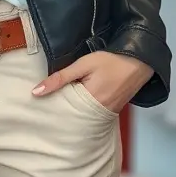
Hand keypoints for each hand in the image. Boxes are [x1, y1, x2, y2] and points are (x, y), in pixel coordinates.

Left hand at [32, 52, 153, 112]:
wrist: (139, 62)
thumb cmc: (111, 61)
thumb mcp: (83, 64)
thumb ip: (60, 78)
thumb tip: (36, 92)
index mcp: (89, 102)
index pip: (62, 110)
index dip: (50, 105)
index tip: (38, 103)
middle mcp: (98, 113)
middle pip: (72, 116)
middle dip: (60, 110)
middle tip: (45, 105)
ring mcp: (106, 114)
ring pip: (81, 116)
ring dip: (71, 109)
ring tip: (59, 103)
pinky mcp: (111, 111)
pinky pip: (92, 114)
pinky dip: (83, 109)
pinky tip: (77, 102)